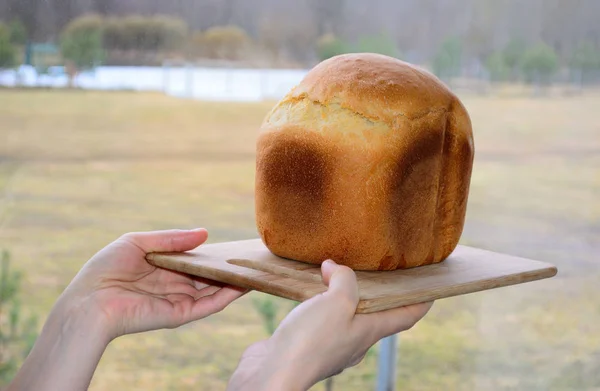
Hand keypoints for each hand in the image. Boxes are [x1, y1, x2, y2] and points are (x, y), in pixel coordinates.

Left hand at [60, 228, 247, 339]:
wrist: (88, 301)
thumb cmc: (105, 269)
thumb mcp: (138, 242)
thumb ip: (171, 238)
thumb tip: (205, 234)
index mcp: (163, 269)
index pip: (194, 261)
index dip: (212, 254)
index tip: (234, 245)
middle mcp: (173, 285)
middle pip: (208, 277)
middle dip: (228, 268)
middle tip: (252, 256)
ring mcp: (178, 301)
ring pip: (214, 291)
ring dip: (234, 281)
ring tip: (256, 268)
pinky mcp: (179, 315)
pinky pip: (209, 305)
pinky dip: (228, 296)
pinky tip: (244, 284)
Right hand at [228, 260, 432, 390]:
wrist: (272, 373)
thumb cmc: (310, 342)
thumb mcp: (336, 302)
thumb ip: (344, 280)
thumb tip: (335, 268)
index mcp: (370, 332)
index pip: (407, 316)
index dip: (421, 301)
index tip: (432, 287)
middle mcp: (355, 341)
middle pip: (377, 315)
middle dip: (379, 293)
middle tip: (376, 269)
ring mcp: (331, 344)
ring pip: (346, 316)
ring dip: (345, 295)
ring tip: (336, 272)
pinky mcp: (308, 344)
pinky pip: (322, 319)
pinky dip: (321, 303)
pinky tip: (309, 290)